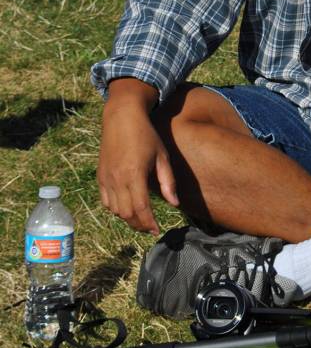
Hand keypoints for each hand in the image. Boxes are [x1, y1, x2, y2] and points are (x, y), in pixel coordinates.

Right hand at [98, 81, 178, 233]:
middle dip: (139, 225)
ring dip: (128, 218)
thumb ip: (168, 182)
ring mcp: (106, 178)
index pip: (141, 208)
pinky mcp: (100, 176)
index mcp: (134, 174)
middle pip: (127, 214)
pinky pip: (105, 201)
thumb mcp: (162, 156)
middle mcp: (117, 179)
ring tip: (141, 219)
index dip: (149, 223)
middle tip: (150, 227)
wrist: (121, 117)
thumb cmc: (146, 135)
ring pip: (115, 210)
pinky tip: (126, 207)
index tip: (157, 230)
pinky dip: (115, 209)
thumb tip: (174, 204)